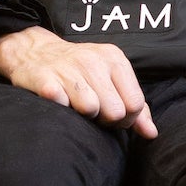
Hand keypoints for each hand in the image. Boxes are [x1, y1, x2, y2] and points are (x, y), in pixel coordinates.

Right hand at [0, 26, 158, 138]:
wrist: (34, 52)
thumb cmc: (79, 71)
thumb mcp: (111, 80)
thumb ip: (135, 107)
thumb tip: (151, 134)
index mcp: (114, 59)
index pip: (135, 104)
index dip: (125, 119)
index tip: (110, 115)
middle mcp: (93, 60)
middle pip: (116, 111)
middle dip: (105, 120)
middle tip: (92, 112)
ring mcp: (68, 68)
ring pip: (91, 109)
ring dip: (83, 116)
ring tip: (75, 107)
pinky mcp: (44, 79)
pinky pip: (62, 104)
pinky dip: (61, 109)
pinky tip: (58, 101)